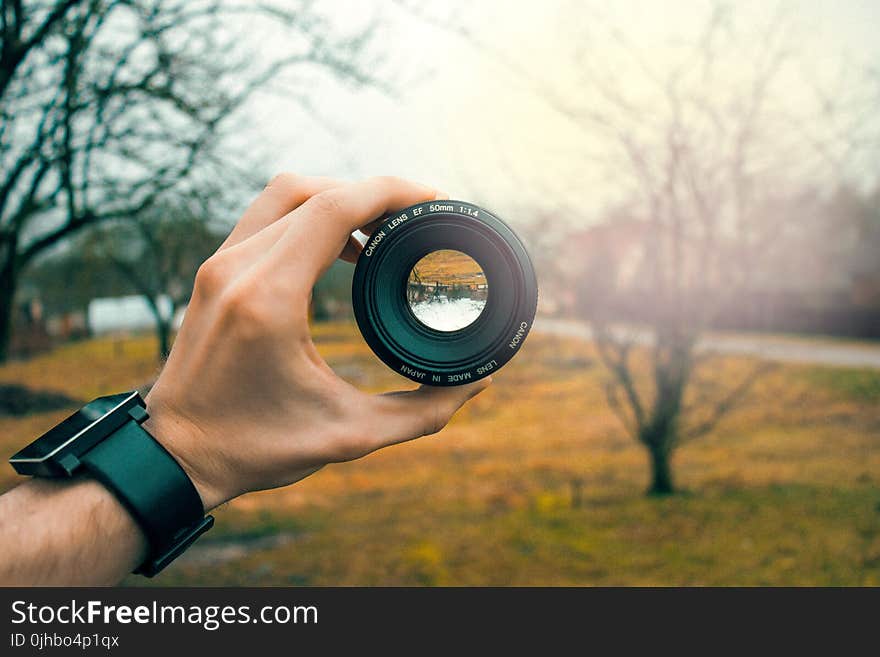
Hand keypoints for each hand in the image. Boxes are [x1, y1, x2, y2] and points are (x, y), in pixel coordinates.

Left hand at [143, 175, 490, 510]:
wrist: (174, 455)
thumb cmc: (255, 448)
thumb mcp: (349, 437)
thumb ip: (422, 413)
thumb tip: (478, 385)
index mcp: (269, 299)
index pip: (334, 208)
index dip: (392, 192)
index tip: (434, 199)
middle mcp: (237, 269)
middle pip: (314, 190)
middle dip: (373, 193)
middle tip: (416, 216)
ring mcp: (219, 265)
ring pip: (285, 194)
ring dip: (338, 197)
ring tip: (382, 230)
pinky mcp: (213, 271)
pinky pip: (266, 217)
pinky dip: (308, 215)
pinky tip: (340, 246)